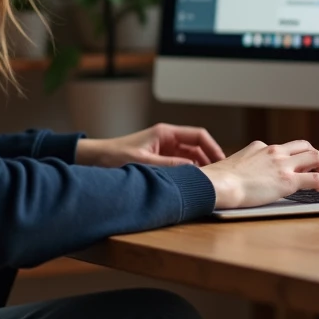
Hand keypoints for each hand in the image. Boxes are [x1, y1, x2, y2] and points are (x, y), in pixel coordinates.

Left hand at [75, 123, 226, 168]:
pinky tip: (191, 185)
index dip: (213, 148)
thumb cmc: (114, 156)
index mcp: (165, 133)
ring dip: (199, 169)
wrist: (96, 159)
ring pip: (191, 158)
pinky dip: (188, 174)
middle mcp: (167, 139)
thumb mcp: (144, 163)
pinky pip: (181, 166)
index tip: (222, 162)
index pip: (198, 136)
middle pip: (198, 148)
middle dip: (209, 160)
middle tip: (218, 177)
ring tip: (207, 183)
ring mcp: (165, 150)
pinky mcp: (160, 160)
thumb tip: (194, 172)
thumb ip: (169, 167)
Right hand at [199, 140, 318, 208]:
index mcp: (259, 147)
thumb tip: (244, 179)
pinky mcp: (288, 180)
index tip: (300, 168)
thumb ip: (244, 168)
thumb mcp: (233, 167)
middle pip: (305, 146)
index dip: (296, 158)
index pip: (284, 148)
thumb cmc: (218, 181)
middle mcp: (273, 151)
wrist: (218, 184)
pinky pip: (317, 180)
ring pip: (316, 156)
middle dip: (317, 159)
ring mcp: (282, 164)